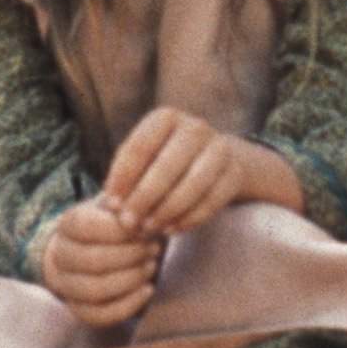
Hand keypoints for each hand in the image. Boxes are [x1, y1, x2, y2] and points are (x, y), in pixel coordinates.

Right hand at [42, 197, 160, 326]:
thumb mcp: (112, 209)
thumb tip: (122, 206)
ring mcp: (67, 286)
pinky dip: (128, 305)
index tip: (145, 230)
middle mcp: (59, 257)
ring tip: (151, 266)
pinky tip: (148, 290)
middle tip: (153, 249)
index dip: (119, 231)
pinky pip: (101, 315)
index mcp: (66, 226)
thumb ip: (121, 205)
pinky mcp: (79, 310)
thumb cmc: (108, 226)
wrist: (85, 251)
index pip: (85, 227)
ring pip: (95, 290)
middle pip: (92, 261)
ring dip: (130, 279)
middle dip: (129, 256)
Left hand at [102, 108, 295, 237]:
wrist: (214, 158)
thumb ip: (126, 177)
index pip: (140, 147)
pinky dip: (189, 218)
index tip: (111, 204)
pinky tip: (171, 229)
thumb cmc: (165, 159)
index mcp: (166, 118)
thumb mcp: (144, 157)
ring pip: (193, 184)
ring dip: (167, 211)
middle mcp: (195, 128)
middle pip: (166, 166)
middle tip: (128, 223)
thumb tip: (112, 206)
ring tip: (149, 229)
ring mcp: (219, 148)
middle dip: (144, 198)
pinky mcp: (235, 172)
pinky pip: (212, 200)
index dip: (123, 178)